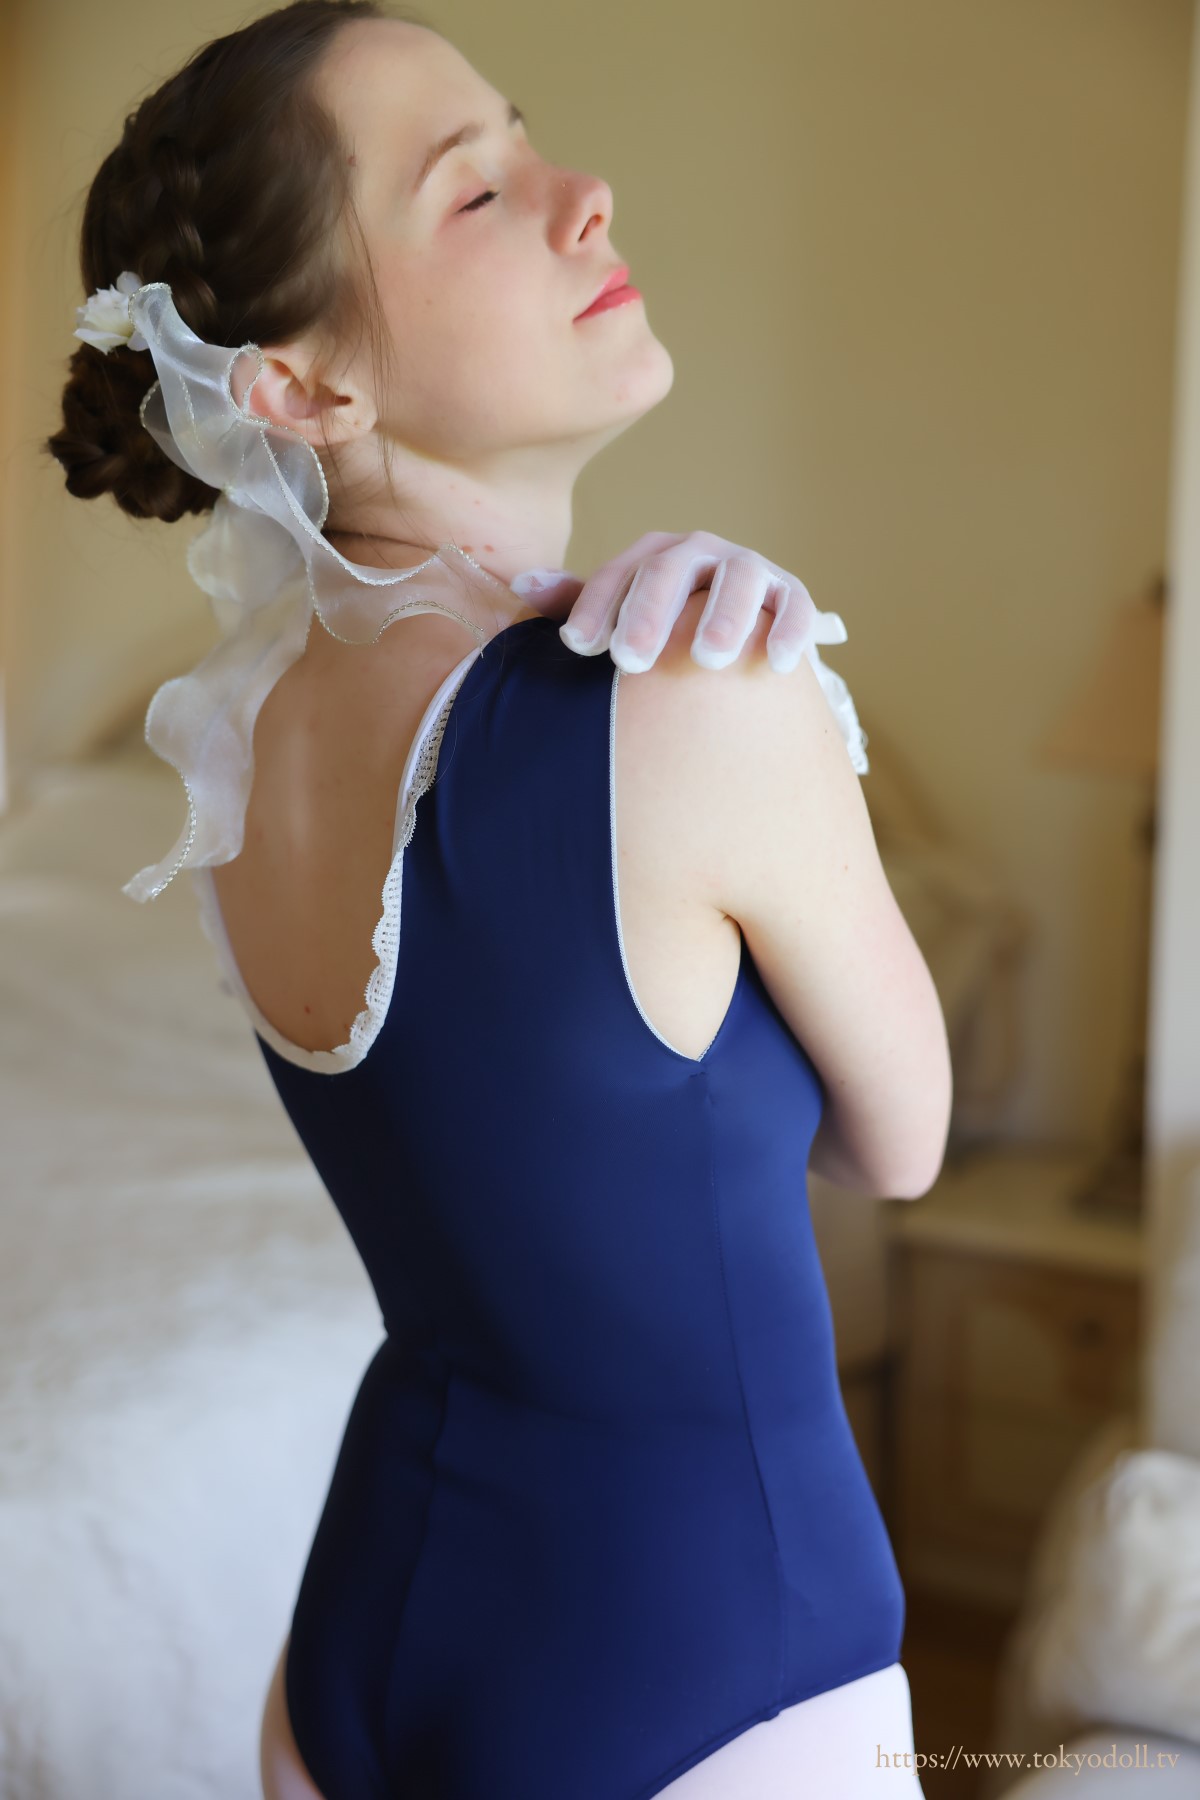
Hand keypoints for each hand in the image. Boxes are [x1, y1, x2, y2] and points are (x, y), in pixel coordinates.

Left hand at [511, 529, 842, 673]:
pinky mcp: (790, 594)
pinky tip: (777, 663)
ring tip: (707, 658)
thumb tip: (521, 584)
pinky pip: (794, 606)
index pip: (620, 573)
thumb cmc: (662, 628)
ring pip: (739, 578)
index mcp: (655, 555)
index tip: (578, 646)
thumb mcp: (618, 613)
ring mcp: (749, 569)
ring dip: (724, 615)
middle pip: (674, 570)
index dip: (597, 607)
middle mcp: (702, 552)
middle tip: (631, 659)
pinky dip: (790, 629)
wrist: (733, 631)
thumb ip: (576, 602)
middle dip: (651, 613)